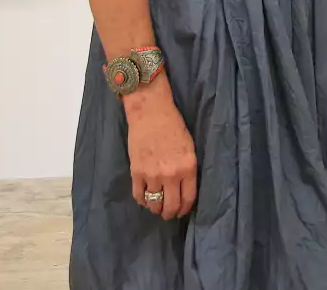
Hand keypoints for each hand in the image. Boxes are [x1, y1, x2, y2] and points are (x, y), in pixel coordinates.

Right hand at [124, 81, 196, 220]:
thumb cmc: (174, 126)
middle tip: (168, 214)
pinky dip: (142, 200)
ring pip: (154, 204)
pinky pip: (139, 196)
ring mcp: (152, 175)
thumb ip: (188, 170)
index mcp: (188, 167)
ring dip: (155, 208)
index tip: (182, 212)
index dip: (185, 209)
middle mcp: (171, 175)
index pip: (188, 198)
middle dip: (170, 214)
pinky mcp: (136, 172)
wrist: (151, 112)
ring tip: (156, 207)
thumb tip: (184, 189)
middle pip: (170, 206)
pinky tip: (145, 198)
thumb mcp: (189, 148)